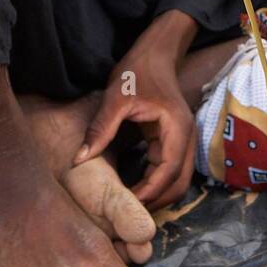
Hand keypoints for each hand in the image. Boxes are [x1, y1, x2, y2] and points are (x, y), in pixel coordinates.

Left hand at [72, 13, 198, 208]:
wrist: (155, 53)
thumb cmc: (138, 71)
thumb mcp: (116, 97)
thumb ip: (101, 128)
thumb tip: (80, 159)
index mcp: (176, 129)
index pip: (167, 172)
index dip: (148, 192)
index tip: (126, 204)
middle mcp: (186, 139)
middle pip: (179, 184)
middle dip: (156, 201)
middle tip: (127, 213)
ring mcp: (182, 141)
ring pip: (177, 181)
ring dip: (157, 195)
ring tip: (130, 205)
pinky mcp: (174, 141)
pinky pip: (169, 170)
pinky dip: (156, 183)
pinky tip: (135, 189)